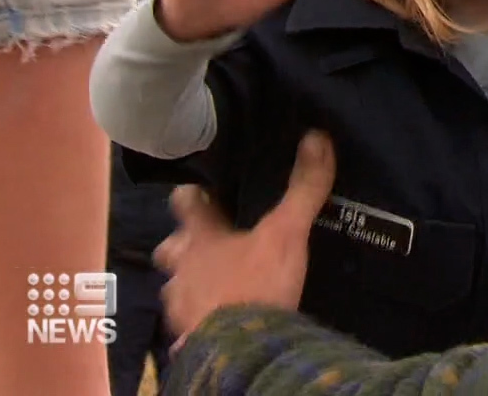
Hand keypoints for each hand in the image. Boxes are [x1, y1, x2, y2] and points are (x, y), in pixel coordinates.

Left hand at [154, 132, 336, 338]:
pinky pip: (187, 320)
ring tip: (215, 283)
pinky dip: (200, 316)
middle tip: (205, 242)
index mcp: (200, 237)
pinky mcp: (187, 335)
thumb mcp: (287, 233)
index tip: (202, 190)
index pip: (184, 203)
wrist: (239, 350)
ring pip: (176, 286)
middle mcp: (182, 268)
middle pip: (171, 248)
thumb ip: (302, 189)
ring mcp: (180, 305)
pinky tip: (217, 317)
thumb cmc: (256, 284)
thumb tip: (317, 136)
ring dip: (191, 282)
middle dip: (183, 244)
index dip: (192, 194)